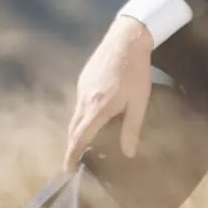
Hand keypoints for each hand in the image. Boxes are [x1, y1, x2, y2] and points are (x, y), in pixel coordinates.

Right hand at [63, 15, 155, 166]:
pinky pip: (78, 104)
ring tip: (84, 144)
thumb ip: (132, 128)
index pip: (79, 137)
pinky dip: (80, 117)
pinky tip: (91, 119)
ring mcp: (81, 87)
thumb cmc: (136, 71)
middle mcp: (84, 99)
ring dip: (76, 132)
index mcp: (97, 107)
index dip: (72, 154)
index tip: (68, 169)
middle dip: (71, 146)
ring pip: (74, 116)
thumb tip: (129, 152)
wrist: (126, 38)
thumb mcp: (139, 101)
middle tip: (74, 162)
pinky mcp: (83, 79)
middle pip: (73, 129)